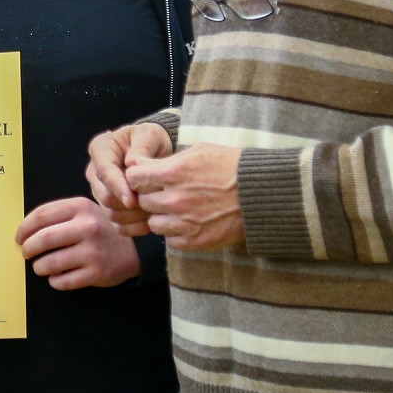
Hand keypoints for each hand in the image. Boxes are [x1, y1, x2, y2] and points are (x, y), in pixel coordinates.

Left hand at [15, 197, 140, 289]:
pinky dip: (54, 281)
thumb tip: (24, 230)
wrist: (133, 249)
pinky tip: (56, 276)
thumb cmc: (99, 229)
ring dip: (39, 267)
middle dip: (28, 249)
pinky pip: (62, 281)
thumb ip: (58, 215)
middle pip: (43, 239)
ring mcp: (92, 251)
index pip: (41, 216)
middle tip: (26, 253)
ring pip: (49, 263)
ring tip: (41, 266)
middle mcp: (87, 227)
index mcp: (80, 207)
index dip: (24, 228)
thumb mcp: (83, 211)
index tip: (19, 237)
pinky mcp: (96, 273)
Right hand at [85, 123, 172, 234]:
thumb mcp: (149, 135)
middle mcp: (95, 172)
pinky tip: (150, 220)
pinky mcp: (109, 207)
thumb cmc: (150, 140)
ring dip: (133, 216)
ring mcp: (100, 191)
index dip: (118, 188)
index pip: (104, 172)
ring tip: (155, 210)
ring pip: (110, 213)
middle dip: (128, 204)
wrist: (154, 151)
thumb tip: (131, 166)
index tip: (132, 200)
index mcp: (100, 149)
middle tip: (153, 204)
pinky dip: (134, 227)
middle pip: (105, 196)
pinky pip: (117, 225)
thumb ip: (141, 148)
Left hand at [125, 143, 245, 250]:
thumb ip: (168, 160)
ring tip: (177, 209)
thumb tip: (143, 165)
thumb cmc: (231, 167)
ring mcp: (183, 223)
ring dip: (161, 217)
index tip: (146, 177)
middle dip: (149, 196)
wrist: (259, 194)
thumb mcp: (198, 151)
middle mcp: (174, 199)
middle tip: (163, 193)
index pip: (133, 178)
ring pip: (153, 224)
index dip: (138, 177)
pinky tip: (188, 222)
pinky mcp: (194, 241)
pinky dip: (175, 232)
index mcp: (172, 173)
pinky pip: (170, 240)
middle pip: (141, 201)